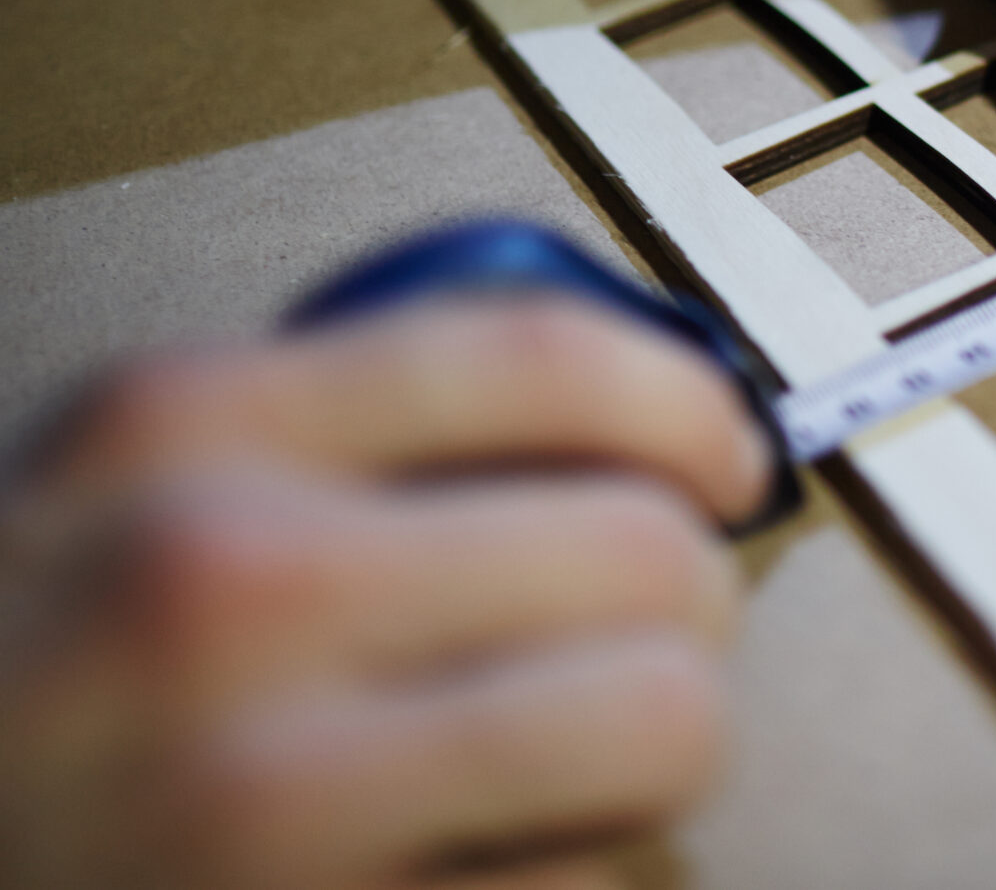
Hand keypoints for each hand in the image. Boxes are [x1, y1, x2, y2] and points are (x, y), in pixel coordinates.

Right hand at [0, 299, 772, 889]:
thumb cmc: (22, 685)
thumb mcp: (119, 489)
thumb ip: (331, 425)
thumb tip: (611, 419)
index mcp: (182, 432)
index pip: (547, 359)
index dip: (691, 404)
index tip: (725, 456)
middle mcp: (224, 591)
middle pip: (644, 548)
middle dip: (687, 595)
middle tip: (645, 628)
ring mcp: (261, 797)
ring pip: (663, 721)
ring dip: (663, 739)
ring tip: (593, 750)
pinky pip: (591, 884)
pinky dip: (585, 871)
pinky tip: (500, 858)